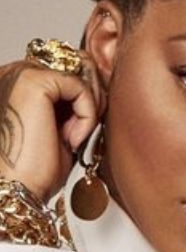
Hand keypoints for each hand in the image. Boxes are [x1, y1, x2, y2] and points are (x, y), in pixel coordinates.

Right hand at [0, 53, 103, 201]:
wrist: (18, 189)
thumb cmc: (36, 167)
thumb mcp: (64, 125)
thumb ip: (76, 100)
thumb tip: (103, 84)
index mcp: (20, 80)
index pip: (73, 67)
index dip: (89, 96)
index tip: (79, 131)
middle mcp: (16, 71)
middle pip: (80, 62)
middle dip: (93, 97)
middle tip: (81, 133)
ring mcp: (21, 73)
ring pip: (83, 71)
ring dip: (90, 107)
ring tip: (73, 137)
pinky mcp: (32, 81)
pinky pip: (81, 87)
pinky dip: (87, 115)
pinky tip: (71, 139)